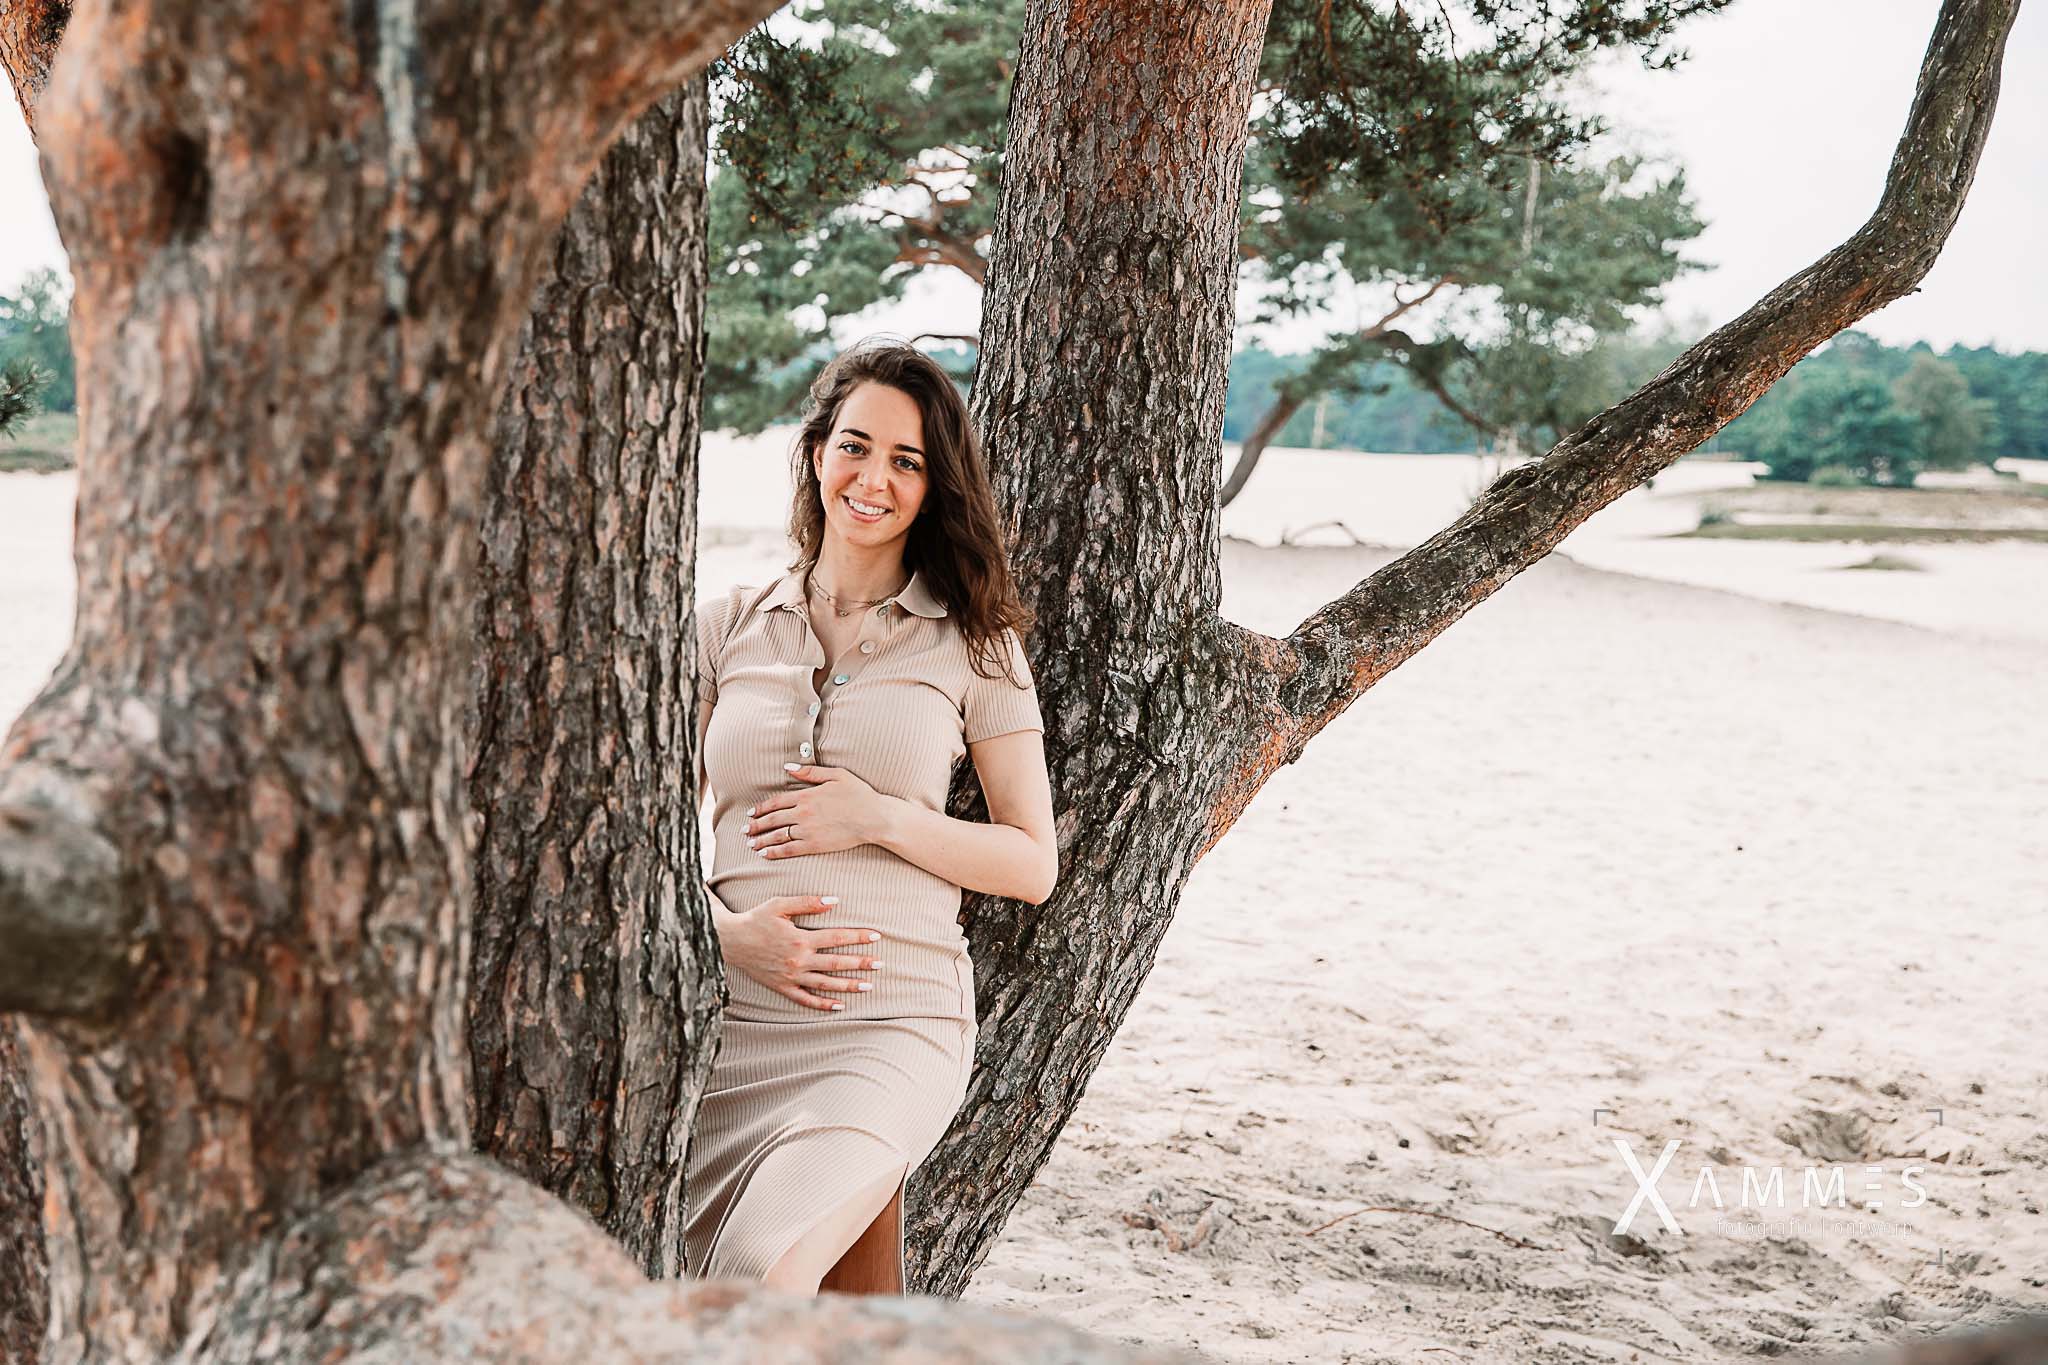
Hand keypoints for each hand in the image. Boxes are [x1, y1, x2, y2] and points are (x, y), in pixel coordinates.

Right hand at [714, 895, 884, 1011]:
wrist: (730, 941)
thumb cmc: (756, 919)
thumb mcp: (780, 905)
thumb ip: (808, 902)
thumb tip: (834, 900)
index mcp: (801, 938)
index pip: (837, 937)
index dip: (858, 936)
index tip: (876, 936)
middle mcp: (799, 960)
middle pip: (836, 963)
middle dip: (861, 963)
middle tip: (881, 964)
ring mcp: (791, 976)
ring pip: (826, 984)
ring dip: (849, 985)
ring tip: (869, 986)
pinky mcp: (782, 987)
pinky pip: (806, 999)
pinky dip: (823, 1004)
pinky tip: (839, 1005)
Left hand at [744, 763, 885, 859]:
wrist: (874, 818)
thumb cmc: (859, 794)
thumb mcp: (836, 775)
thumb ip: (810, 771)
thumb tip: (787, 766)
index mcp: (807, 795)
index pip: (776, 802)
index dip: (761, 808)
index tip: (751, 813)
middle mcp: (803, 813)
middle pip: (772, 820)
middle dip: (755, 825)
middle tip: (744, 830)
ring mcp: (807, 830)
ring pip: (777, 836)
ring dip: (761, 840)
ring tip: (751, 843)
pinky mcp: (814, 845)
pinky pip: (789, 849)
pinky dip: (775, 852)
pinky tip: (766, 854)